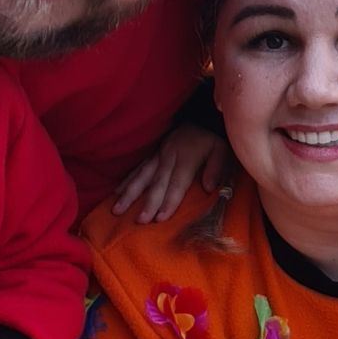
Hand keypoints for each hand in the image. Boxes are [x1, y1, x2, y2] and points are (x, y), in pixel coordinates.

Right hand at [111, 126, 229, 222]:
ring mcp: (157, 156)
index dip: (169, 201)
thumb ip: (216, 168)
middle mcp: (168, 158)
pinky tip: (116, 192)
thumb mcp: (221, 150)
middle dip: (148, 203)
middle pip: (157, 183)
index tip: (160, 218)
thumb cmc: (210, 140)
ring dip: (129, 194)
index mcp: (186, 159)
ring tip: (117, 209)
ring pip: (141, 176)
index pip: (177, 184)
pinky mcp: (151, 154)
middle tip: (140, 221)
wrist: (198, 118)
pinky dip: (126, 180)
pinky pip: (137, 168)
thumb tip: (209, 188)